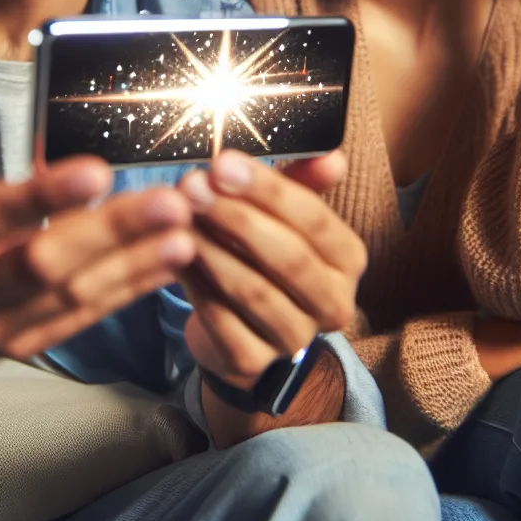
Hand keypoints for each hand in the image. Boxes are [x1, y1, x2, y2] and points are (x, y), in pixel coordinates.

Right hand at [0, 46, 196, 381]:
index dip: (42, 197)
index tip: (98, 170)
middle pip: (41, 264)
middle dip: (110, 233)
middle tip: (170, 202)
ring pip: (71, 296)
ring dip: (133, 264)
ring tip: (184, 230)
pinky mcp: (23, 346)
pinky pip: (82, 318)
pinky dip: (128, 290)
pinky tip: (169, 262)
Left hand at [177, 150, 364, 389]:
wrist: (239, 321)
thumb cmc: (264, 252)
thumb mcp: (284, 212)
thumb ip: (304, 181)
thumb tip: (332, 157)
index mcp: (348, 259)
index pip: (315, 219)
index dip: (268, 190)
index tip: (223, 163)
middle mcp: (334, 304)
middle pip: (288, 257)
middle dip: (236, 217)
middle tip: (193, 187)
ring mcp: (295, 339)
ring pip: (254, 290)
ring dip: (212, 248)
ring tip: (178, 216)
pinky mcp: (253, 363)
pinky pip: (220, 320)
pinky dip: (195, 284)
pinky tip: (172, 255)